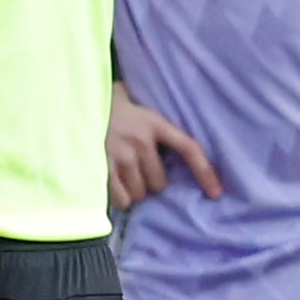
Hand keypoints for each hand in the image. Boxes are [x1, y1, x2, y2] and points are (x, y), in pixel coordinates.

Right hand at [106, 82, 222, 209]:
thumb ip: (163, 133)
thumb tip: (186, 163)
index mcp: (155, 123)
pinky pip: (121, 198)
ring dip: (136, 189)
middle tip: (141, 171)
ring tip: (126, 175)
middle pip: (160, 183)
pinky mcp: (101, 165)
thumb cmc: (119, 111)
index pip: (188, 148)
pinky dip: (122, 198)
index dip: (205, 172)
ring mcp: (119, 153)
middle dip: (152, 182)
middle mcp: (140, 139)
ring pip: (140, 193)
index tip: (217, 193)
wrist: (82, 101)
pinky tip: (117, 185)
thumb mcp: (146, 115)